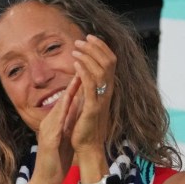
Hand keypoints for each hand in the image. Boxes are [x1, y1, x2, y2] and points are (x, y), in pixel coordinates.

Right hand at [29, 76, 79, 183]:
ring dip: (68, 93)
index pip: (67, 100)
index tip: (86, 71)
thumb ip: (69, 121)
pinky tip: (69, 105)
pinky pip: (57, 124)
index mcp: (56, 122)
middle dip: (73, 83)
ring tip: (77, 79)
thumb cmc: (56, 158)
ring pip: (59, 108)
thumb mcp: (65, 136)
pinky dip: (63, 113)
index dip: (77, 85)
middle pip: (63, 99)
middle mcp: (50, 123)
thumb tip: (78, 107)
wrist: (46, 178)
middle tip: (82, 65)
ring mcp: (48, 130)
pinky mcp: (49, 140)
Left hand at [69, 34, 115, 152]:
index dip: (100, 47)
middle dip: (94, 47)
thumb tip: (81, 72)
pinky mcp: (93, 108)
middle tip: (80, 39)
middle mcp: (108, 91)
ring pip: (101, 70)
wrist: (87, 146)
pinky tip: (75, 64)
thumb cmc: (85, 125)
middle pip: (108, 61)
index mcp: (107, 89)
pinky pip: (91, 86)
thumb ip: (87, 86)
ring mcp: (102, 99)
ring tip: (75, 48)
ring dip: (88, 56)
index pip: (109, 61)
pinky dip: (84, 73)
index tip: (88, 37)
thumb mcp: (87, 101)